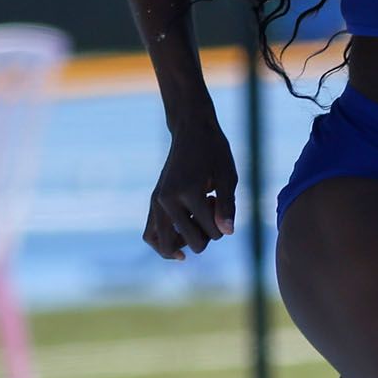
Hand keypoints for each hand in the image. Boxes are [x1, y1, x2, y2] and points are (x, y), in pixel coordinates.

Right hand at [144, 115, 237, 260]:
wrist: (191, 131)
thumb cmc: (214, 152)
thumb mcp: (228, 177)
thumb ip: (228, 206)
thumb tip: (227, 233)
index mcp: (189, 192)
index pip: (213, 231)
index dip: (224, 223)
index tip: (220, 199)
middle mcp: (168, 200)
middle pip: (193, 243)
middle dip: (208, 235)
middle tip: (208, 210)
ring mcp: (157, 202)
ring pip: (164, 245)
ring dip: (186, 241)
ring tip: (195, 222)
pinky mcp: (153, 202)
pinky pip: (150, 235)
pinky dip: (164, 244)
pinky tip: (179, 246)